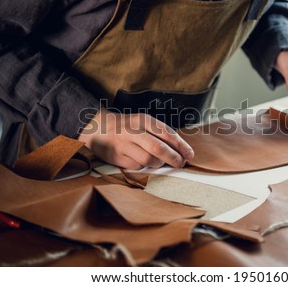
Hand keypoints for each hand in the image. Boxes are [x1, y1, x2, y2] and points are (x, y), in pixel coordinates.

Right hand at [78, 109, 193, 168]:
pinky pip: (136, 165)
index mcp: (142, 120)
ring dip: (159, 164)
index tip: (189, 154)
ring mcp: (123, 144)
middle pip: (158, 148)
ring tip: (161, 162)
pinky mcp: (116, 156)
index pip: (166, 133)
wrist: (98, 128)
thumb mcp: (143, 122)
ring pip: (148, 159)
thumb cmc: (128, 126)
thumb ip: (160, 133)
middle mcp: (133, 131)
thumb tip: (181, 149)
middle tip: (180, 163)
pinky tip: (144, 162)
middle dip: (173, 158)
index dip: (180, 145)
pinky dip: (144, 166)